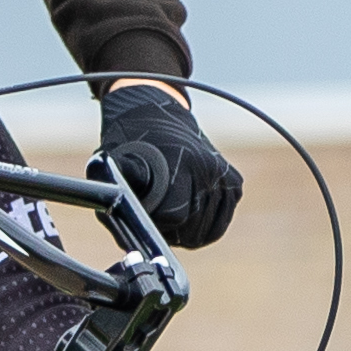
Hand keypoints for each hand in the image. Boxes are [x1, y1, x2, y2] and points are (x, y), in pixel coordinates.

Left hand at [96, 82, 240, 248]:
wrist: (158, 117)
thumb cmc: (132, 144)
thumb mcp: (116, 165)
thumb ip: (119, 196)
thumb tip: (125, 225)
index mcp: (182, 162)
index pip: (174, 216)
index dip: (155, 222)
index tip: (145, 212)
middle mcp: (208, 168)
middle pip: (191, 230)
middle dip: (170, 230)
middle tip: (154, 213)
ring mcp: (224, 177)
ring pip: (206, 233)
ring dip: (185, 231)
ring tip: (168, 210)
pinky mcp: (234, 183)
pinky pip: (218, 225)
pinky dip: (201, 226)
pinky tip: (185, 211)